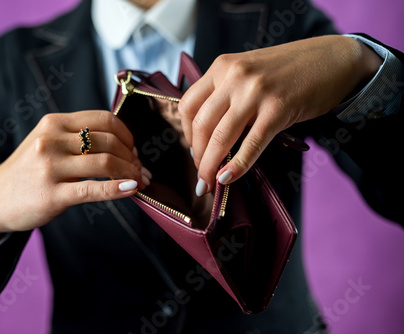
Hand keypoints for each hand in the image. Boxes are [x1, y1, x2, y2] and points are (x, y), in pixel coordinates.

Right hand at [0, 110, 150, 235]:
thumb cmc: (29, 170)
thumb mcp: (47, 142)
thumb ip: (77, 137)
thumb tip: (125, 145)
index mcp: (53, 122)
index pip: (103, 119)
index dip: (126, 134)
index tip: (132, 149)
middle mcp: (51, 140)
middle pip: (108, 141)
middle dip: (131, 156)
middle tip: (139, 169)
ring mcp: (50, 167)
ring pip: (104, 163)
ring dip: (130, 172)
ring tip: (138, 180)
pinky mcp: (52, 194)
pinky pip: (93, 189)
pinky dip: (117, 189)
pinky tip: (131, 189)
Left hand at [179, 35, 381, 195]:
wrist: (334, 59)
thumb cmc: (289, 70)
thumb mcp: (248, 73)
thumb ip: (226, 95)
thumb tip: (209, 136)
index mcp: (223, 66)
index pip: (188, 105)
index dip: (186, 134)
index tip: (194, 150)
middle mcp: (234, 76)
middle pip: (200, 125)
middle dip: (197, 156)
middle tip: (201, 174)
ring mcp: (256, 92)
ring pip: (220, 136)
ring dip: (210, 165)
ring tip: (209, 182)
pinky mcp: (278, 109)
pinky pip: (251, 144)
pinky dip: (237, 166)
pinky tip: (228, 179)